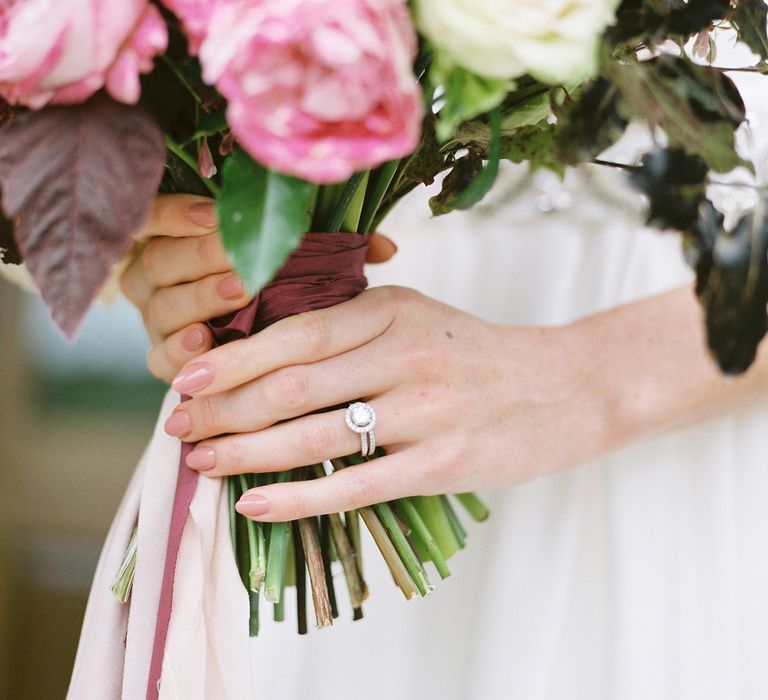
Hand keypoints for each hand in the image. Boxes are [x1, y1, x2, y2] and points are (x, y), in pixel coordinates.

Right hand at [121, 194, 397, 381]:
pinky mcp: (166, 359)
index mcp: (177, 237)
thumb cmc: (282, 288)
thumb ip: (329, 247)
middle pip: (157, 261)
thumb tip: (387, 247)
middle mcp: (157, 277)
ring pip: (159, 306)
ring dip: (197, 299)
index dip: (179, 211)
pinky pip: (159, 356)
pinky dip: (179, 350)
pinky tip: (205, 342)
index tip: (214, 212)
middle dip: (200, 257)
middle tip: (241, 258)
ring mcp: (158, 319)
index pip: (156, 214)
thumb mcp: (300, 260)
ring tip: (237, 293)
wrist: (274, 350)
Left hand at [164, 286, 613, 520]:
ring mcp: (426, 410)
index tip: (186, 381)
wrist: (564, 387)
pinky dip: (298, 497)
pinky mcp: (442, 463)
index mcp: (392, 310)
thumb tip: (266, 356)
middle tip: (179, 426)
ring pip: (315, 435)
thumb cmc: (477, 354)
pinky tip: (255, 505)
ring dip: (247, 453)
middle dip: (224, 409)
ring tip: (203, 462)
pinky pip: (355, 484)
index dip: (232, 361)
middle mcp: (405, 353)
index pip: (294, 334)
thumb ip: (352, 329)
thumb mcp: (418, 317)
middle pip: (293, 385)